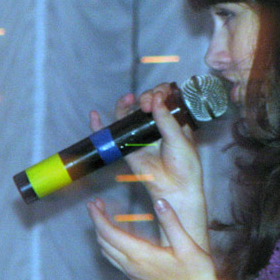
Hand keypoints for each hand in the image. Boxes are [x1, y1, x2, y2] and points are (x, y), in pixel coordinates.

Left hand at [86, 196, 218, 279]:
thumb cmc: (196, 272)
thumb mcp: (187, 244)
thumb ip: (171, 221)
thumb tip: (160, 201)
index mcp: (141, 255)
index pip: (109, 233)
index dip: (98, 217)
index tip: (92, 203)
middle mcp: (132, 266)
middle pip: (104, 242)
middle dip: (97, 222)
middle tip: (98, 204)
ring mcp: (133, 274)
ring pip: (107, 252)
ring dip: (102, 233)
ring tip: (105, 216)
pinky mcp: (138, 277)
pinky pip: (115, 259)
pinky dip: (110, 244)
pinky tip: (119, 235)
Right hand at [89, 85, 207, 244]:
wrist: (176, 188)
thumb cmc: (184, 165)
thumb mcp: (179, 138)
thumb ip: (166, 119)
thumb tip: (156, 97)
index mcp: (172, 119)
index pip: (164, 97)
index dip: (160, 91)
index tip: (160, 94)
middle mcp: (155, 124)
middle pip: (145, 101)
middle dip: (146, 96)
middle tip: (149, 102)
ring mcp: (140, 135)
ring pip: (129, 113)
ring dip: (126, 103)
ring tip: (130, 99)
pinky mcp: (128, 147)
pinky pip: (112, 133)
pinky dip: (100, 125)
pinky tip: (95, 115)